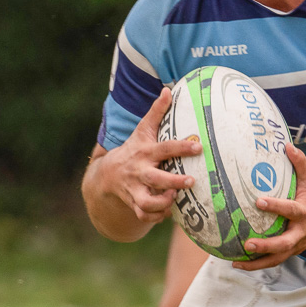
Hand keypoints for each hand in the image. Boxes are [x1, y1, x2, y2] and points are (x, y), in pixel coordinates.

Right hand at [103, 88, 200, 224]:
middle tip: (191, 181)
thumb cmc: (132, 149)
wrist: (106, 176)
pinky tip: (168, 212)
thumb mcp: (142, 130)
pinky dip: (157, 217)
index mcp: (145, 152)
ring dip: (163, 203)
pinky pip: (144, 216)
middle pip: (156, 179)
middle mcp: (139, 172)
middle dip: (173, 183)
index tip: (199, 147)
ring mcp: (135, 190)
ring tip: (175, 199)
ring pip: (147, 203)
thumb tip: (168, 89)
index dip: (181, 148)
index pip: (164, 148)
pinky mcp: (134, 204)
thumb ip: (156, 112)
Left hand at [235, 144, 305, 269]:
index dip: (275, 206)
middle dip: (266, 245)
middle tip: (247, 243)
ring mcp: (298, 244)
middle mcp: (302, 231)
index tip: (258, 200)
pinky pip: (275, 260)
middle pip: (285, 243)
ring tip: (236, 262)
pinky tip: (240, 263)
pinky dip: (258, 264)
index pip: (290, 210)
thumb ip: (300, 162)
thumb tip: (287, 144)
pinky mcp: (293, 251)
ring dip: (257, 263)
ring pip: (278, 258)